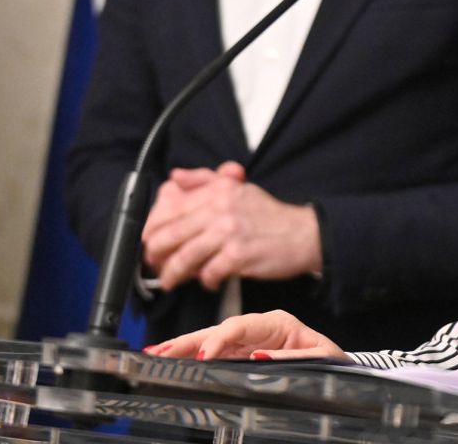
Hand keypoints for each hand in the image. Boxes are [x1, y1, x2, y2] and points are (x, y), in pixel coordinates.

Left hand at [141, 161, 322, 290]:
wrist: (306, 234)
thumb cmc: (271, 216)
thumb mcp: (238, 188)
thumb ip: (204, 180)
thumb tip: (175, 176)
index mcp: (217, 191)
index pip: (169, 210)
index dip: (153, 230)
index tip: (151, 242)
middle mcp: (220, 208)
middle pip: (169, 235)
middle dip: (155, 256)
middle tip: (156, 266)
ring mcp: (229, 232)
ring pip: (183, 257)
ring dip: (173, 274)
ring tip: (172, 281)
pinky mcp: (239, 255)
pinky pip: (208, 273)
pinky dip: (204, 281)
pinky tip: (209, 282)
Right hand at [145, 311, 346, 360]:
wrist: (338, 368)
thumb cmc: (330, 361)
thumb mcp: (320, 357)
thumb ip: (292, 356)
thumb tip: (260, 354)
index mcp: (278, 323)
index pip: (241, 327)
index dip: (220, 340)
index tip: (204, 354)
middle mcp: (259, 329)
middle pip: (219, 331)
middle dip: (189, 341)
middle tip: (161, 352)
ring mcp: (248, 341)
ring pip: (211, 341)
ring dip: (184, 348)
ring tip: (157, 354)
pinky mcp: (243, 354)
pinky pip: (215, 354)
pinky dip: (193, 356)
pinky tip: (173, 359)